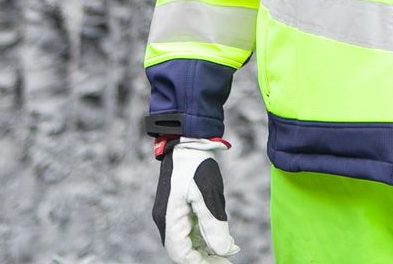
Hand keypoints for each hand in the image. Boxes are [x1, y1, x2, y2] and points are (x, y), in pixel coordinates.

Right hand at [152, 137, 238, 263]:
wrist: (188, 141)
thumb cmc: (197, 165)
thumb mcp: (209, 194)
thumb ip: (214, 225)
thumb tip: (223, 251)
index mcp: (169, 218)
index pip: (181, 254)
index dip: (200, 263)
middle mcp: (166, 220)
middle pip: (182, 251)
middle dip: (204, 260)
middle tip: (227, 261)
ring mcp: (170, 214)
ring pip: (185, 243)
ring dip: (204, 251)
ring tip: (227, 253)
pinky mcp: (177, 209)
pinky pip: (188, 232)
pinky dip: (203, 239)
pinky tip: (219, 239)